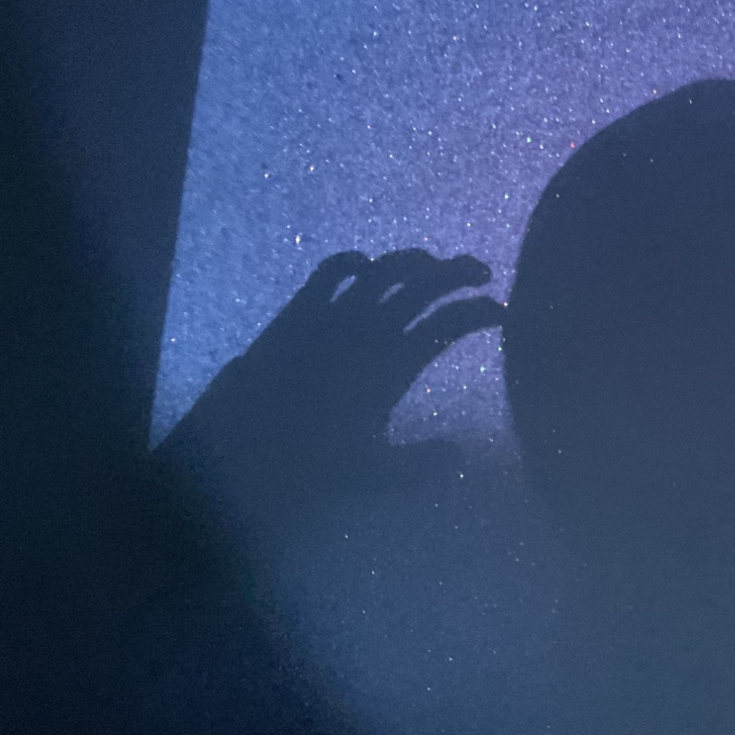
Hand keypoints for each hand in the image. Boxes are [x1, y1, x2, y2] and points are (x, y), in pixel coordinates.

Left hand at [158, 249, 505, 504]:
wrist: (232, 448)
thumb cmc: (304, 465)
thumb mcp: (368, 472)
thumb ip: (418, 463)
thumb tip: (458, 454)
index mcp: (393, 364)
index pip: (450, 324)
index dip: (480, 312)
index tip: (502, 313)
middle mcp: (369, 329)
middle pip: (425, 283)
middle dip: (458, 272)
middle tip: (482, 273)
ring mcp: (333, 314)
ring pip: (385, 268)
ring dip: (414, 261)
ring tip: (432, 265)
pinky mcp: (299, 310)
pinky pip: (332, 270)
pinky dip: (355, 262)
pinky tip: (365, 265)